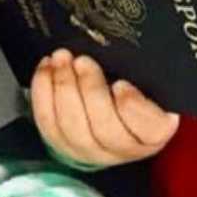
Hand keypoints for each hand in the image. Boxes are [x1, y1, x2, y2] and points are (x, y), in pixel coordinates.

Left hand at [31, 48, 179, 166]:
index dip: (133, 108)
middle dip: (90, 89)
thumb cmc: (129, 87)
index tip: (121, 84)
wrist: (105, 110)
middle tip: (82, 61)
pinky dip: (43, 90)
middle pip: (105, 128)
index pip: (149, 129)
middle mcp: (123, 148)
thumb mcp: (144, 79)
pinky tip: (47, 67)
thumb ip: (140, 70)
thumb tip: (132, 45)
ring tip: (61, 58)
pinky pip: (47, 120)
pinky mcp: (61, 143)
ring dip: (63, 87)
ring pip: (72, 126)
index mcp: (152, 132)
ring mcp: (90, 150)